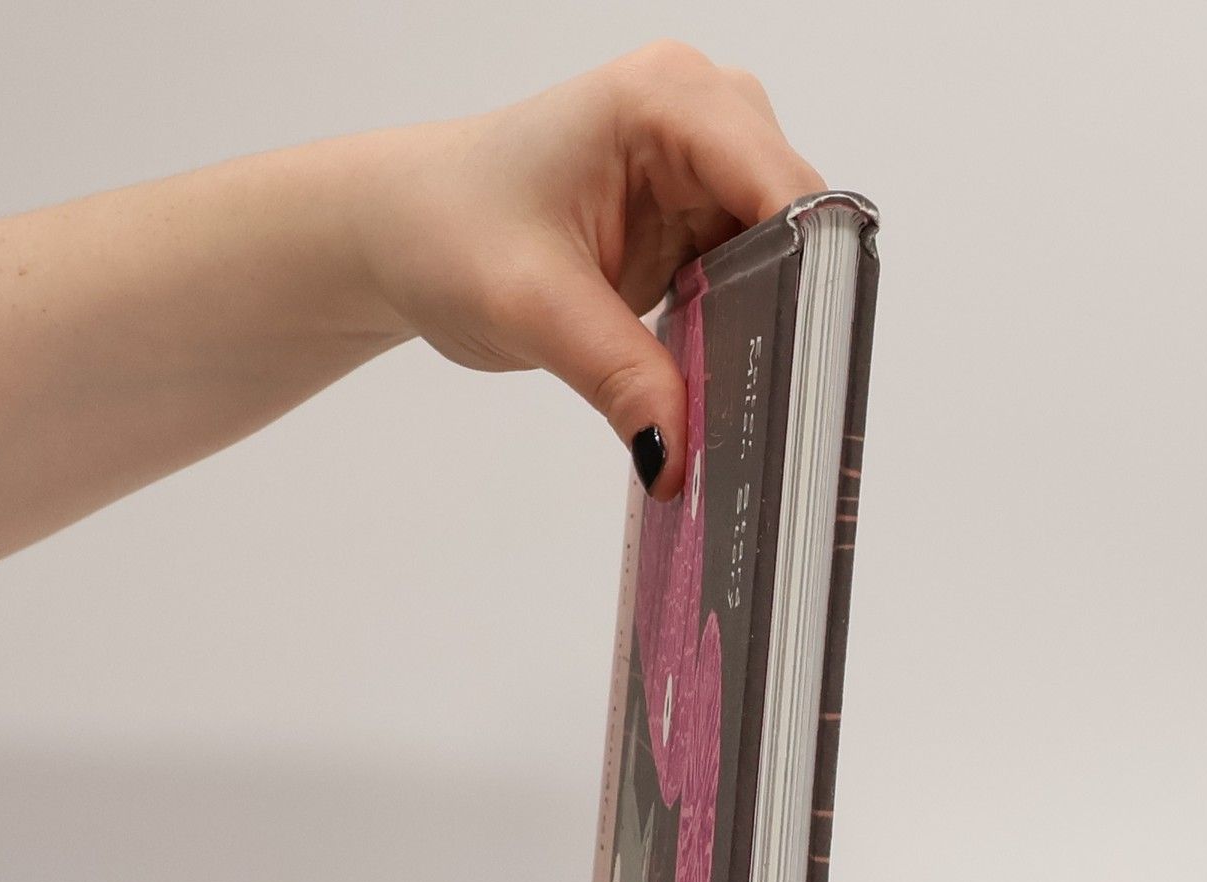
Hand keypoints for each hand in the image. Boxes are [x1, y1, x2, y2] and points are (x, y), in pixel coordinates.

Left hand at [345, 43, 825, 500]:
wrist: (399, 230)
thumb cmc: (444, 229)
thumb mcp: (533, 309)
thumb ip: (620, 378)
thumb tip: (679, 457)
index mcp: (665, 100)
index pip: (781, 184)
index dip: (806, 271)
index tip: (805, 363)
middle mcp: (699, 114)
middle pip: (795, 219)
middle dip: (791, 307)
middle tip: (772, 402)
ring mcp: (700, 164)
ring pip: (781, 254)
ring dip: (768, 323)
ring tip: (742, 394)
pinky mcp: (692, 214)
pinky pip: (750, 274)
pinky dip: (741, 327)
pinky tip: (720, 373)